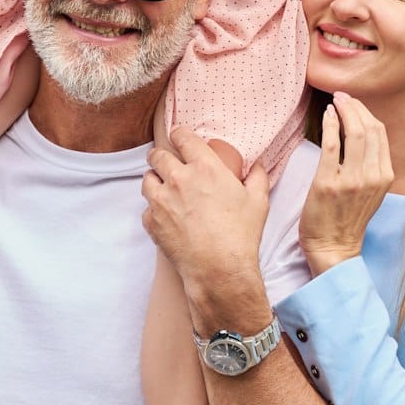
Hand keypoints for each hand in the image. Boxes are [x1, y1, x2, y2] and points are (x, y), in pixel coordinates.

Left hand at [143, 128, 270, 286]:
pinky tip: (167, 216)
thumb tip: (256, 164)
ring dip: (155, 180)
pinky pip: (146, 208)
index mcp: (205, 168)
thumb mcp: (258, 201)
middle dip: (162, 156)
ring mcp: (161, 200)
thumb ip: (257, 176)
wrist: (219, 269)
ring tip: (165, 189)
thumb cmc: (240, 235)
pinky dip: (154, 210)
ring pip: (147, 179)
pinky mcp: (151, 221)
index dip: (179, 134)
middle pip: (158, 155)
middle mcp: (178, 179)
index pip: (182, 137)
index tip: (180, 137)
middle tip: (168, 163)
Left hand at [301, 93, 392, 273]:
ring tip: (335, 101)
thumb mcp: (371, 192)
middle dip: (356, 106)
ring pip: (354, 133)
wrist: (333, 248)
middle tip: (343, 96)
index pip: (381, 134)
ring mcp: (352, 179)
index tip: (354, 103)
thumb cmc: (348, 219)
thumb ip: (372, 166)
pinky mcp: (329, 182)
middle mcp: (373, 176)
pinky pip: (332, 144)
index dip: (368, 113)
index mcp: (385, 176)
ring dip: (345, 111)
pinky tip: (327, 115)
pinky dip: (330, 125)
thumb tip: (363, 135)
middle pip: (370, 128)